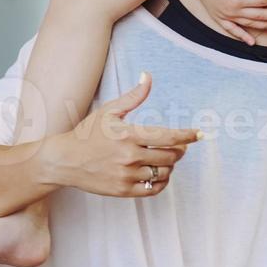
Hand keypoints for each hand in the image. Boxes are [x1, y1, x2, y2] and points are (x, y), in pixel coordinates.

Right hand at [42, 72, 201, 196]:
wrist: (65, 160)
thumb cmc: (87, 133)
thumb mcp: (110, 111)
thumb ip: (134, 96)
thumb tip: (148, 76)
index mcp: (129, 134)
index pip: (168, 136)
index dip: (188, 135)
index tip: (200, 134)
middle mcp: (130, 156)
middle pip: (170, 156)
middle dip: (180, 149)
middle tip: (180, 145)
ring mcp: (126, 175)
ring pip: (164, 173)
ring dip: (171, 165)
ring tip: (166, 158)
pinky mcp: (123, 191)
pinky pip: (153, 189)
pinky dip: (162, 182)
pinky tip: (159, 173)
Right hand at [171, 0, 266, 44]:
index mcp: (239, 0)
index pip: (263, 1)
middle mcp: (233, 11)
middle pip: (259, 14)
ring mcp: (226, 16)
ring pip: (249, 23)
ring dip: (265, 26)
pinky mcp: (219, 18)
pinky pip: (232, 30)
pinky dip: (242, 36)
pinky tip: (251, 42)